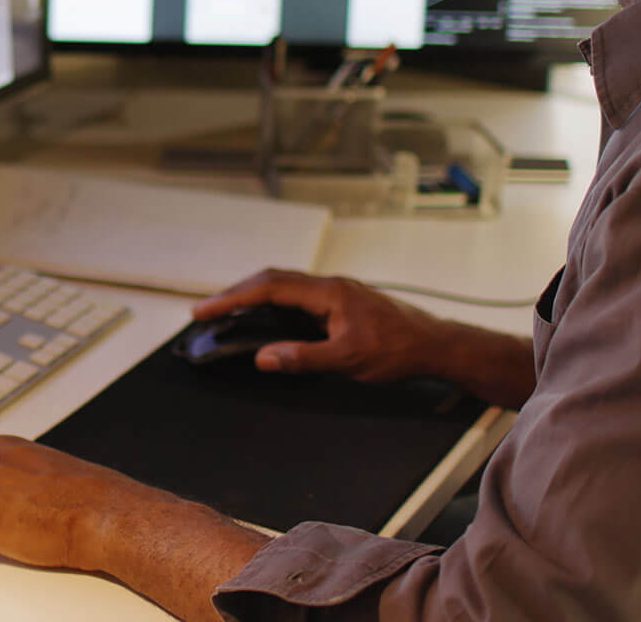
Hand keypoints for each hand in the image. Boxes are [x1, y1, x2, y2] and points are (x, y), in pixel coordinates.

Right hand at [194, 268, 444, 382]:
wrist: (436, 346)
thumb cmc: (397, 351)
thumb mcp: (347, 360)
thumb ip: (303, 357)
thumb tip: (264, 357)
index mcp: (327, 292)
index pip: (268, 288)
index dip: (232, 297)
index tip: (204, 309)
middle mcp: (329, 285)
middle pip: (272, 280)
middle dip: (235, 293)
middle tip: (206, 310)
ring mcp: (336, 291)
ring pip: (285, 285)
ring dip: (253, 295)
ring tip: (228, 311)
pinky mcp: (342, 302)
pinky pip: (298, 294)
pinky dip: (273, 302)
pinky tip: (268, 317)